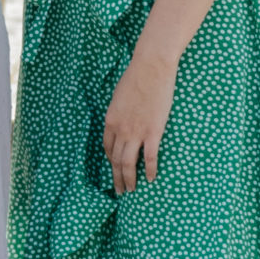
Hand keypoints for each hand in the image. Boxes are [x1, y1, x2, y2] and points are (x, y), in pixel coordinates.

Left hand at [101, 43, 177, 191]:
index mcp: (110, 120)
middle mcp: (120, 130)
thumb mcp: (120, 96)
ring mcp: (136, 133)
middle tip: (120, 190)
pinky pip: (149, 158)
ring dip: (128, 179)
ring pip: (128, 163)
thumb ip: (120, 111)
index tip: (113, 168)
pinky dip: (149, 171)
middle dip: (116, 177)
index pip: (107, 147)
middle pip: (115, 159)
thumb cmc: (136, 77)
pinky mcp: (152, 132)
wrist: (150, 68)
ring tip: (131, 190)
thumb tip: (124, 118)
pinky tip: (150, 179)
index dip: (110, 160)